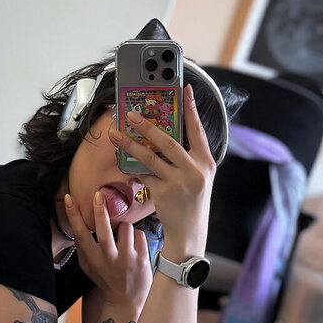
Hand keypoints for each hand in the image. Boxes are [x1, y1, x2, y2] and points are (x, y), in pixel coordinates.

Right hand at [64, 193, 152, 312]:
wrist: (126, 300)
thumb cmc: (105, 279)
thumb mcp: (88, 266)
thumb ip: (82, 247)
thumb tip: (76, 221)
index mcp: (92, 259)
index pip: (80, 234)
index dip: (73, 215)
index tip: (69, 198)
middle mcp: (109, 259)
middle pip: (103, 231)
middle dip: (100, 211)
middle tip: (98, 195)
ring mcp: (127, 260)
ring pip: (126, 227)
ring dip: (124, 227)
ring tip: (123, 238)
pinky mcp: (142, 259)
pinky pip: (140, 234)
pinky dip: (136, 236)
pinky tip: (134, 247)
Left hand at [111, 84, 215, 255]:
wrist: (190, 233)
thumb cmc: (191, 202)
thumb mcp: (197, 178)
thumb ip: (187, 158)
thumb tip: (163, 136)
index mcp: (206, 162)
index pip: (198, 130)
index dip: (191, 109)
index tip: (185, 89)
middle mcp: (195, 170)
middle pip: (168, 141)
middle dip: (147, 125)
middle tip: (132, 114)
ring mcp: (179, 182)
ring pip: (149, 157)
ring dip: (129, 144)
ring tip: (116, 135)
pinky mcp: (163, 193)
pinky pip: (143, 175)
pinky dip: (132, 167)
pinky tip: (122, 160)